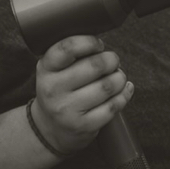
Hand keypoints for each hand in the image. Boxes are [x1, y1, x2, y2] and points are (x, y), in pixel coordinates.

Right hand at [31, 36, 133, 157]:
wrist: (50, 127)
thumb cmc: (59, 89)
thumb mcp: (53, 69)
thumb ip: (70, 53)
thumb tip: (102, 40)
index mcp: (45, 69)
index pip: (67, 48)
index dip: (89, 42)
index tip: (98, 45)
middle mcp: (53, 90)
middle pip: (95, 66)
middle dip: (111, 60)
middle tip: (112, 62)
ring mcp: (68, 110)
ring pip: (108, 86)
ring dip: (120, 78)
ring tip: (117, 77)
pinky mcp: (84, 125)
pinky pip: (113, 106)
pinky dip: (124, 94)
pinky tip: (122, 90)